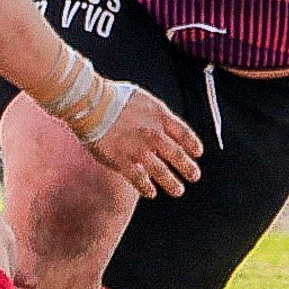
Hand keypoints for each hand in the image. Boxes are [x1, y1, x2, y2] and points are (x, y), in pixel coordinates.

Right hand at [82, 86, 202, 198]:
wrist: (91, 103)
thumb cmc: (112, 96)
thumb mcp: (142, 98)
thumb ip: (154, 112)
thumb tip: (162, 121)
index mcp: (159, 116)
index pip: (184, 133)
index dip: (192, 144)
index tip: (197, 153)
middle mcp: (153, 134)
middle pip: (177, 155)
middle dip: (188, 168)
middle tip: (194, 176)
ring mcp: (138, 149)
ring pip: (161, 172)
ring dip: (172, 183)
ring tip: (178, 190)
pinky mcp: (122, 160)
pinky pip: (139, 179)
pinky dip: (146, 188)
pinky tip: (151, 192)